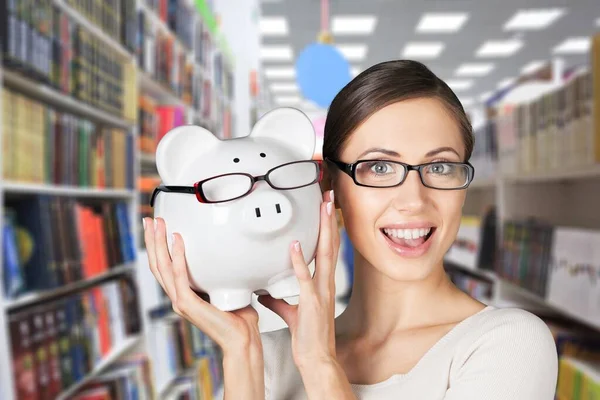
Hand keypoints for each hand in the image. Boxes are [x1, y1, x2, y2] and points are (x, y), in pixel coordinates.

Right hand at [143, 217, 262, 355]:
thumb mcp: (228, 288)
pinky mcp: (187, 304)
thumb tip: (231, 256)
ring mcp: (180, 301)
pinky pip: (179, 275)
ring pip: (162, 266)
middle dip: (152, 239)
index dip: (159, 247)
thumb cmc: (239, 318)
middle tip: (149, 218)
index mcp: (184, 294)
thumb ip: (223, 274)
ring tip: (159, 223)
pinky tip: (177, 239)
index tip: (158, 227)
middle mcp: (178, 297)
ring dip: (159, 242)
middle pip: (157, 263)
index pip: (164, 266)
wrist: (242, 340)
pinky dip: (177, 255)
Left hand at [258, 190, 339, 368]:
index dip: (326, 227)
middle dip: (329, 219)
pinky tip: (293, 245)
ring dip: (324, 230)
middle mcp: (325, 283)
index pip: (326, 249)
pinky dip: (299, 260)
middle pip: (330, 244)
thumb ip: (278, 300)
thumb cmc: (307, 337)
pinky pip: (304, 277)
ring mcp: (320, 291)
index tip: (325, 208)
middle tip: (329, 196)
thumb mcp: (291, 313)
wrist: (316, 358)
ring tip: (323, 208)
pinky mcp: (311, 302)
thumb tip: (263, 292)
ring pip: (324, 254)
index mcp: (321, 284)